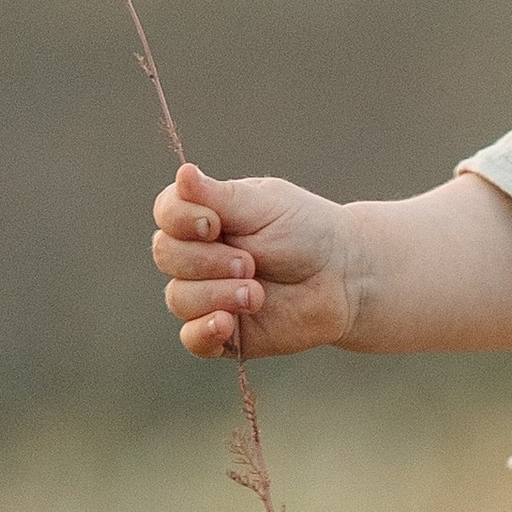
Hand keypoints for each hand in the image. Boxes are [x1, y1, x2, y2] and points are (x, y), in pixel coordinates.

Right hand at [152, 159, 358, 356]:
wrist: (345, 275)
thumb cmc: (307, 231)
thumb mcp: (267, 205)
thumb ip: (220, 196)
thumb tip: (183, 173)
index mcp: (204, 216)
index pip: (166, 213)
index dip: (182, 220)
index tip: (214, 223)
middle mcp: (198, 255)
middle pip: (167, 255)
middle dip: (207, 259)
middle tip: (250, 262)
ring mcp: (208, 294)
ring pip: (178, 298)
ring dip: (217, 294)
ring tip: (257, 293)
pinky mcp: (224, 332)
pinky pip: (192, 338)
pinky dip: (204, 331)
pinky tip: (226, 323)